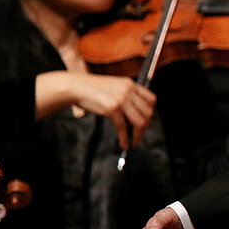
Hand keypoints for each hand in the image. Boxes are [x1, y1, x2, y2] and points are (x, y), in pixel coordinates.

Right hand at [39, 72, 155, 150]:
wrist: (76, 86)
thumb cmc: (92, 89)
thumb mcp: (114, 88)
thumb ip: (127, 97)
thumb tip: (136, 115)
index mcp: (130, 84)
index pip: (152, 100)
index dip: (150, 113)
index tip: (146, 122)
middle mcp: (128, 90)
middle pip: (148, 112)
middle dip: (145, 127)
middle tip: (139, 134)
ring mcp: (121, 99)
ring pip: (139, 121)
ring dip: (138, 135)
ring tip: (133, 142)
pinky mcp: (112, 108)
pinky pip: (123, 127)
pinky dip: (125, 138)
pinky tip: (124, 143)